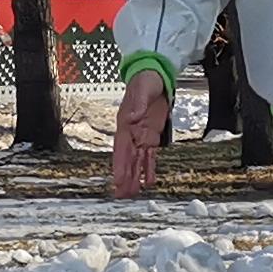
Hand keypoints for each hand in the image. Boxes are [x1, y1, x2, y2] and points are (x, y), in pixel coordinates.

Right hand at [109, 72, 170, 197]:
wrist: (154, 76)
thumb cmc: (145, 81)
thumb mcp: (143, 89)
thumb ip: (138, 104)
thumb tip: (132, 117)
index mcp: (125, 123)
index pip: (121, 148)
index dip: (119, 165)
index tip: (118, 180)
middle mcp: (131, 133)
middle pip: (127, 159)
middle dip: (125, 177)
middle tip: (122, 195)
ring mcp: (140, 135)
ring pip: (137, 161)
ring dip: (135, 177)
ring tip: (132, 193)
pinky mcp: (151, 135)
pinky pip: (149, 155)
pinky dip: (149, 169)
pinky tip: (148, 181)